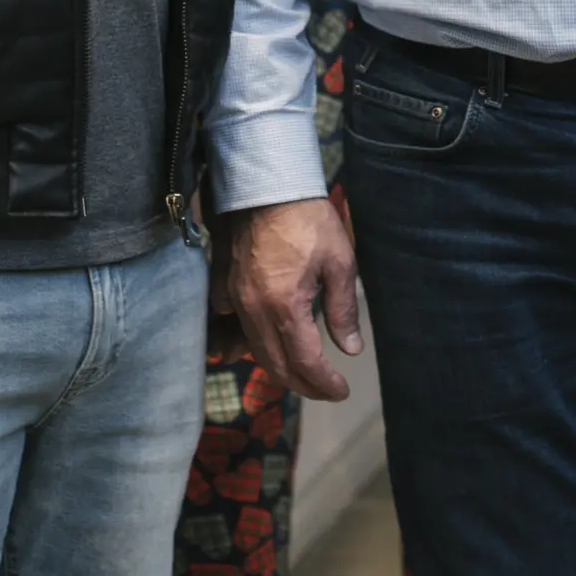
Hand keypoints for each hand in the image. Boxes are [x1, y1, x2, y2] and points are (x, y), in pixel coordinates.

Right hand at [219, 197, 362, 400]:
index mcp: (284, 305)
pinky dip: (254, 346)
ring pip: (254, 352)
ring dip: (279, 369)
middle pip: (274, 366)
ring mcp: (234, 300)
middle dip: (303, 385)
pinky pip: (235, 331)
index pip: (304, 362)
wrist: (265, 185)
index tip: (341, 390)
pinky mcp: (225, 288)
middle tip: (326, 388)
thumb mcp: (338, 262)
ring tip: (305, 373)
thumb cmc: (307, 218)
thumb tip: (350, 349)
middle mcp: (254, 310)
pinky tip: (270, 346)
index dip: (323, 384)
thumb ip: (342, 310)